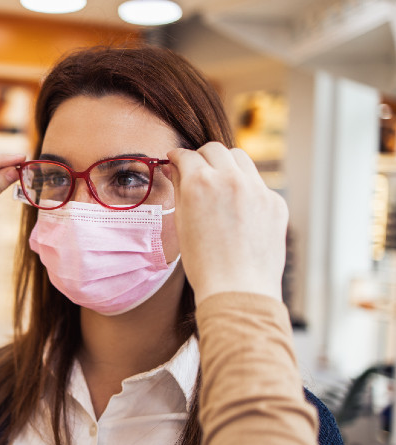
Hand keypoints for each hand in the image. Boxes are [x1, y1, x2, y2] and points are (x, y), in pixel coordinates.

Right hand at [165, 143, 287, 304]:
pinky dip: (246, 189)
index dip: (177, 157)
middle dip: (202, 157)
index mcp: (200, 183)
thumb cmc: (203, 262)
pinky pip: (258, 184)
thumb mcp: (181, 222)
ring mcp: (257, 189)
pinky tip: (239, 210)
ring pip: (240, 159)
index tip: (175, 160)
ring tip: (220, 184)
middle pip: (215, 149)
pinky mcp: (275, 202)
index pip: (187, 155)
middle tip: (196, 170)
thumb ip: (179, 189)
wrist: (238, 288)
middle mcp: (230, 179)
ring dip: (227, 165)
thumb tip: (175, 169)